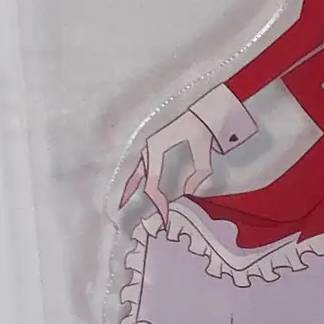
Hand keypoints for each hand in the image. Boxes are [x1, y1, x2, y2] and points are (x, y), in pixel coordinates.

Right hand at [120, 109, 215, 225]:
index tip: (163, 217)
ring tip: (121, 206)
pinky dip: (134, 179)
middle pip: (134, 180)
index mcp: (156, 149)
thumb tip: (190, 189)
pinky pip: (139, 166)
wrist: (202, 106)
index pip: (151, 184)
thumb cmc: (201, 125)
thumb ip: (201, 171)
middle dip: (127, 199)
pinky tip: (130, 188)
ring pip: (133, 173)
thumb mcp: (203, 147)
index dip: (157, 203)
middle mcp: (146, 148)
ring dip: (127, 189)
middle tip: (122, 218)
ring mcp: (146, 146)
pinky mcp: (149, 145)